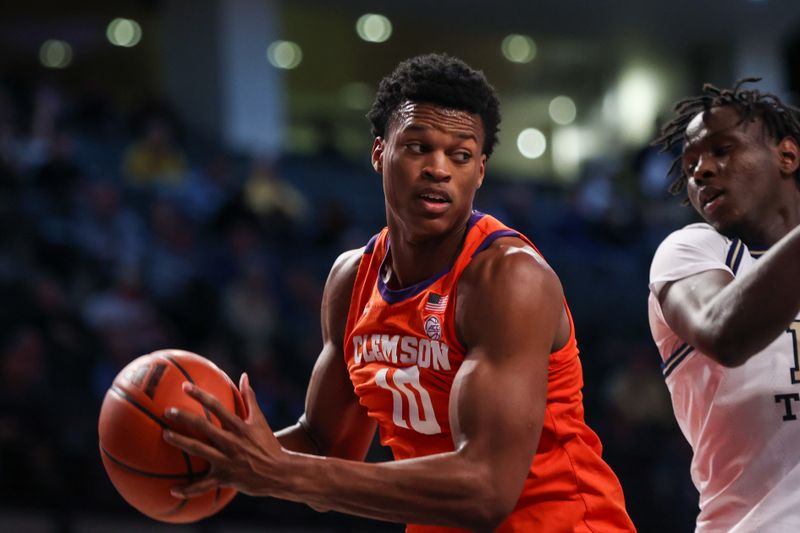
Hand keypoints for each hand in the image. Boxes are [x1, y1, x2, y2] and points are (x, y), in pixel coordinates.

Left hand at [163, 373, 286, 497]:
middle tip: (168, 411)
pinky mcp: (225, 477)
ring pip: (199, 451)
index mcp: (239, 427)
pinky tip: (173, 490)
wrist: (280, 472)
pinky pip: (204, 485)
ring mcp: (227, 460)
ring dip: (180, 442)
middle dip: (185, 418)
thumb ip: (250, 398)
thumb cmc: (269, 444)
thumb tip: (244, 376)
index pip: (217, 407)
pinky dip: (188, 489)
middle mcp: (231, 442)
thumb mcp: (260, 420)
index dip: (201, 395)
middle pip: (204, 427)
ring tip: (165, 435)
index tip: (185, 386)